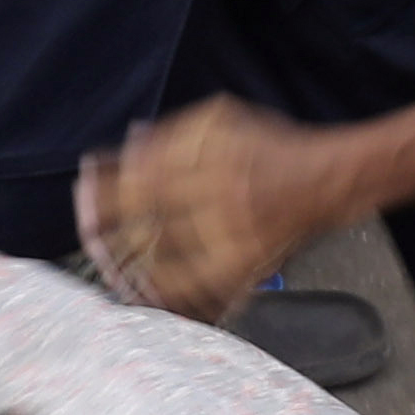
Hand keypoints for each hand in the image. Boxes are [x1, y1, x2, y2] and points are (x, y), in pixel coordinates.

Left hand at [78, 98, 330, 322]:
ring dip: (129, 263)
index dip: (106, 185)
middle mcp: (216, 193)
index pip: (139, 176)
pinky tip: (144, 293)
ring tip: (106, 265)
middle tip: (88, 232)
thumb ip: (175, 131)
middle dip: (107, 228)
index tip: (84, 186)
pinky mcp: (246, 263)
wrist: (330, 179)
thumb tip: (132, 139)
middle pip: (144, 218)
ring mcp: (230, 232)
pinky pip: (198, 287)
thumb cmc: (274, 147)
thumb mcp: (220, 120)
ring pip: (164, 256)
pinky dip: (167, 294)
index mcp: (205, 156)